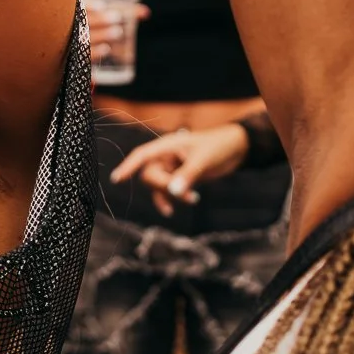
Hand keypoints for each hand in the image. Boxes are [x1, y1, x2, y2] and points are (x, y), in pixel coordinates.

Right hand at [111, 123, 251, 216]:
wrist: (236, 149)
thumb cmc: (219, 147)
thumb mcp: (204, 160)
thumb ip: (188, 176)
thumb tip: (172, 192)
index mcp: (167, 145)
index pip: (142, 155)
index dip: (128, 167)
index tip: (116, 179)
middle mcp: (165, 156)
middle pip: (150, 175)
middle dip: (164, 187)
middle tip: (188, 194)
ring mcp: (171, 167)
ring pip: (159, 185)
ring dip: (171, 195)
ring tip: (194, 198)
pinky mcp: (179, 177)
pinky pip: (167, 191)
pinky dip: (170, 199)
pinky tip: (177, 208)